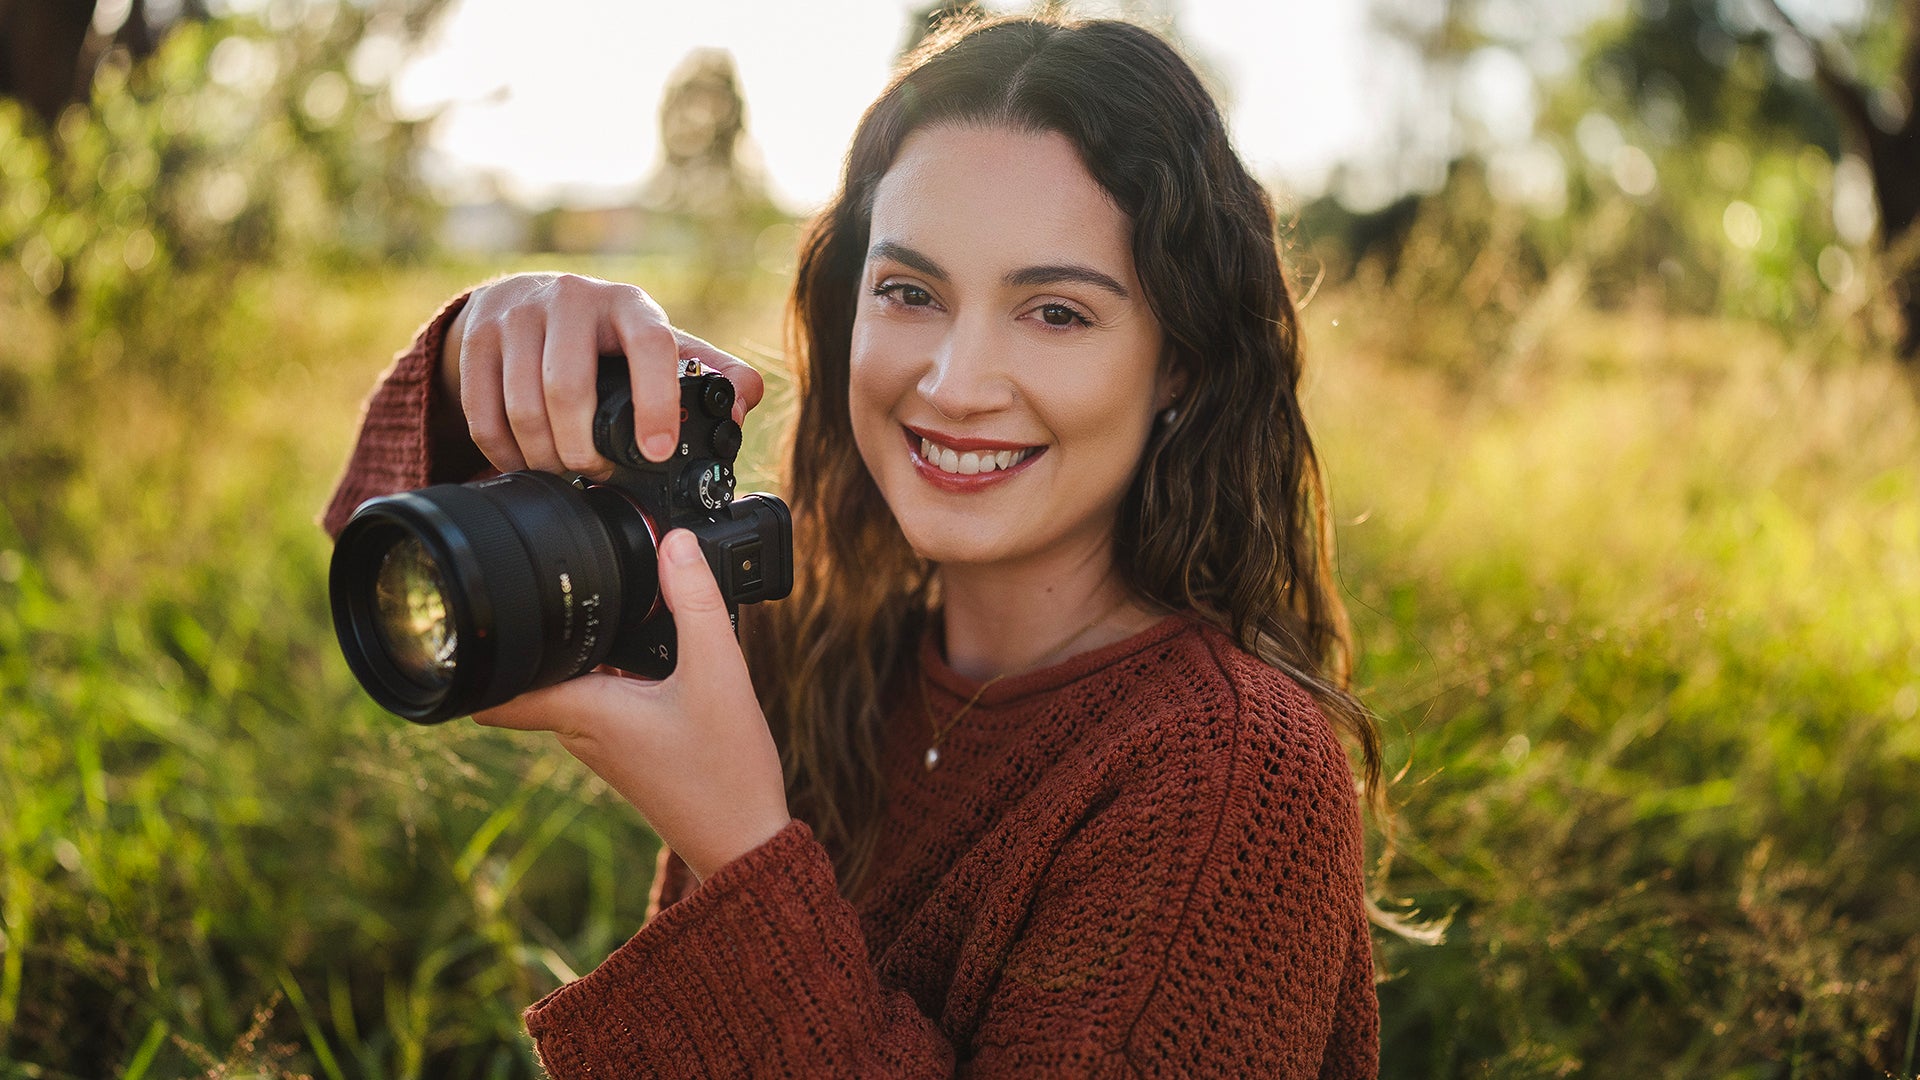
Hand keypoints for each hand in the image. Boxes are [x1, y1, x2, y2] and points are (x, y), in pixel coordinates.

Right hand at [441, 273, 766, 478]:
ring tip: (562, 472)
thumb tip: (743, 404)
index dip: (656, 404)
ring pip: (523, 407)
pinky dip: (503, 453)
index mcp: (629, 304)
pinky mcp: (476, 338)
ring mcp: (517, 316)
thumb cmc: (605, 335)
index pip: (651, 346)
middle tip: (596, 475)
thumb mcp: (660, 343)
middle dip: (582, 451)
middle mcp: (573, 300)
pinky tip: (524, 463)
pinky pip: (482, 412)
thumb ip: (711, 373)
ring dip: (543, 457)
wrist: (527, 300)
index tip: (656, 452)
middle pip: (568, 390)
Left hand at [472, 529, 790, 883]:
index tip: (475, 620)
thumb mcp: (718, 672)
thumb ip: (695, 601)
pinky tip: (658, 654)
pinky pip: (604, 696)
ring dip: (589, 649)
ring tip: (623, 610)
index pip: (493, 693)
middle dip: (547, 630)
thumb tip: (674, 542)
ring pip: (573, 681)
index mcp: (583, 710)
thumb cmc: (725, 770)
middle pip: (537, 670)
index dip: (476, 656)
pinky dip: (617, 670)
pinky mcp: (628, 748)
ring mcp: (603, 741)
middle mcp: (580, 729)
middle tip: (567, 583)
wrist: (745, 840)